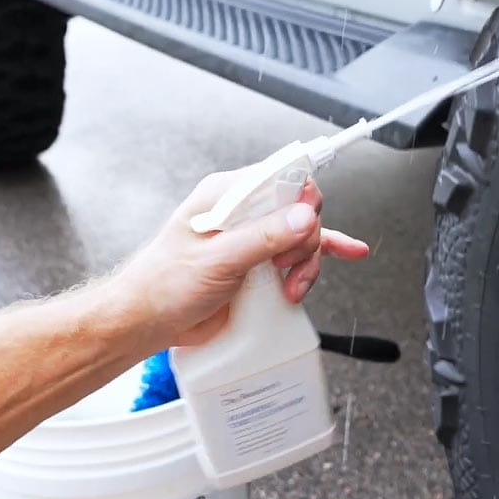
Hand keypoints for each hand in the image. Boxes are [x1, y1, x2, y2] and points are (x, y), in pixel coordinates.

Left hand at [114, 168, 368, 349]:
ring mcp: (254, 239)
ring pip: (304, 235)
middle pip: (300, 209)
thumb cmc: (165, 286)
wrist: (150, 322)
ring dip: (308, 262)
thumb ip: (263, 236)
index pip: (280, 176)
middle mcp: (243, 213)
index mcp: (226, 197)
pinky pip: (301, 253)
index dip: (301, 197)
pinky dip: (326, 254)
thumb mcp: (217, 260)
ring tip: (291, 286)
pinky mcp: (261, 265)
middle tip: (283, 264)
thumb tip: (304, 216)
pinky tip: (349, 252)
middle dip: (304, 239)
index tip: (307, 220)